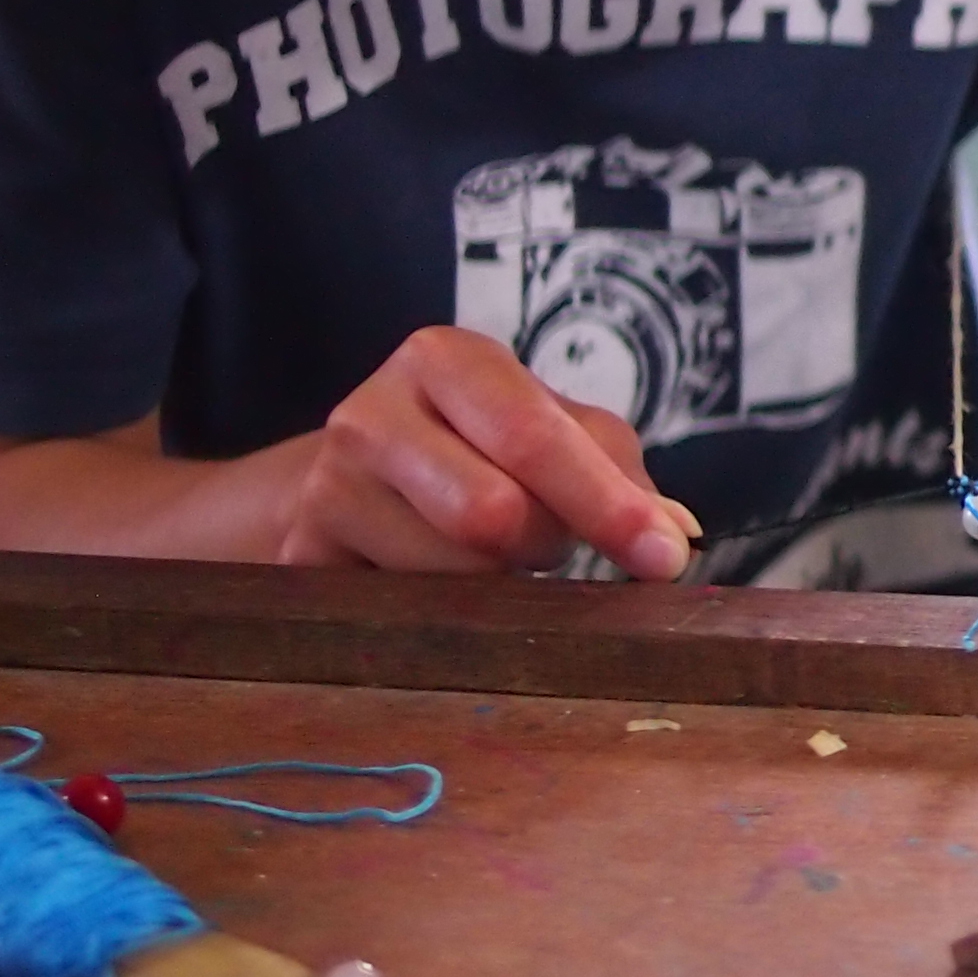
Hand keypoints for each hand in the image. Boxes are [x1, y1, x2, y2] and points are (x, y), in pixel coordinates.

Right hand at [278, 325, 701, 578]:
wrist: (357, 474)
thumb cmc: (480, 445)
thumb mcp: (553, 429)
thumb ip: (620, 472)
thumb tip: (675, 536)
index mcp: (444, 359)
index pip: (531, 436)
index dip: (605, 502)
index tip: (663, 558)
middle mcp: (368, 413)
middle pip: (491, 514)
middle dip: (543, 543)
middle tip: (544, 540)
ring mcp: (324, 490)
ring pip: (450, 579)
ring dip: (496, 585)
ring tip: (484, 552)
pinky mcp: (301, 562)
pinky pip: (401, 617)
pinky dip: (445, 616)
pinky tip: (439, 583)